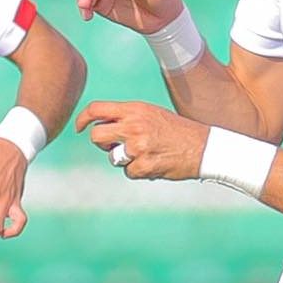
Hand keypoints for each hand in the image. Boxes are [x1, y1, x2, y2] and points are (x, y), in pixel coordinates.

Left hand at [76, 100, 208, 180]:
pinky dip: (138, 172)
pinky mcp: (145, 166)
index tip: (79, 128)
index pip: (96, 109)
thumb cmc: (175, 130)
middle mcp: (134, 126)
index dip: (82, 118)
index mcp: (134, 109)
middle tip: (116, 146)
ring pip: (112, 158)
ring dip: (123, 160)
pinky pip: (128, 173)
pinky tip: (154, 163)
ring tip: (145, 154)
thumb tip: (99, 126)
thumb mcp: (151, 114)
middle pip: (96, 136)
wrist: (203, 147)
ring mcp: (138, 147)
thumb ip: (126, 117)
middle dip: (102, 144)